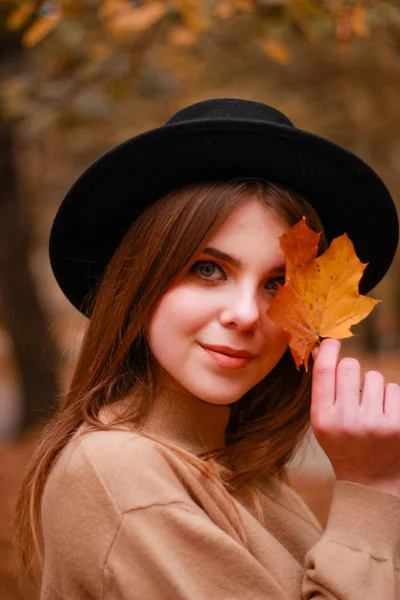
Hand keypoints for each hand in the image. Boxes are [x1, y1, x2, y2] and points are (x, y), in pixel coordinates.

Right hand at [310, 338, 399, 495]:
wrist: (371, 484)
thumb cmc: (343, 446)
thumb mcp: (323, 422)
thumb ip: (322, 388)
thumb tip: (320, 349)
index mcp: (323, 419)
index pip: (325, 371)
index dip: (328, 350)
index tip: (331, 341)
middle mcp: (347, 420)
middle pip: (351, 367)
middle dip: (352, 370)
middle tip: (352, 387)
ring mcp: (375, 424)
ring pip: (375, 377)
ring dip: (373, 388)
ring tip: (370, 410)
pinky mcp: (398, 426)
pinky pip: (394, 390)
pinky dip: (389, 399)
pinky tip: (384, 416)